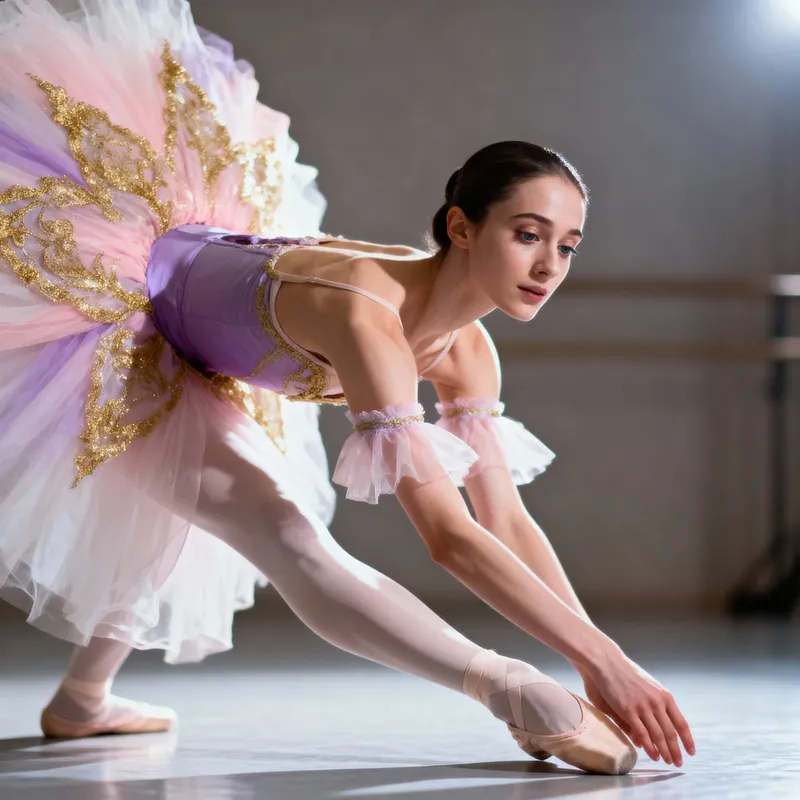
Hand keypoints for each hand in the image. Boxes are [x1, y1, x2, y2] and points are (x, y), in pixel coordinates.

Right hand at [575, 653, 695, 766]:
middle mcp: (657, 702)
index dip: (687, 739)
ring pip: (659, 736)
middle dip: (676, 751)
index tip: (691, 751)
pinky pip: (643, 733)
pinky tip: (653, 755)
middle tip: (678, 763)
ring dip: (664, 752)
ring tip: (667, 762)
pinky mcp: (629, 710)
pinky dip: (650, 747)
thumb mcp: (646, 687)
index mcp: (664, 696)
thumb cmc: (625, 673)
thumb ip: (653, 705)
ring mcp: (643, 706)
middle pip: (671, 733)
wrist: (607, 662)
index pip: (681, 723)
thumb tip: (657, 723)